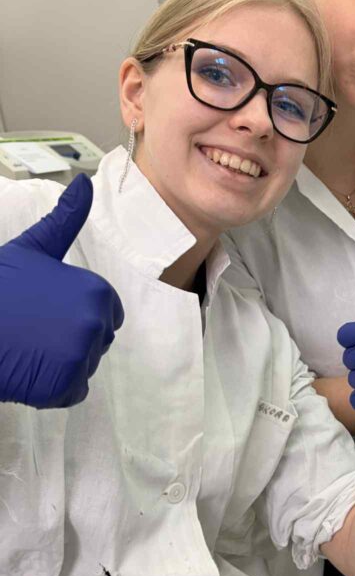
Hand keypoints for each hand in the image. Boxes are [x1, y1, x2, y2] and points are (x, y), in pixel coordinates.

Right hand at [0, 174, 123, 408]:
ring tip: (25, 347)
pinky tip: (26, 370)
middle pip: (96, 343)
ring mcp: (80, 354)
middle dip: (68, 342)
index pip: (107, 317)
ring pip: (83, 368)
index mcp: (96, 292)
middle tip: (31, 331)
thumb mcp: (32, 249)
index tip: (46, 313)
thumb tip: (85, 182)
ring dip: (59, 365)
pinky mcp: (63, 384)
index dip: (75, 318)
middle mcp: (95, 322)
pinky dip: (51, 390)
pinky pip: (71, 393)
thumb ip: (65, 220)